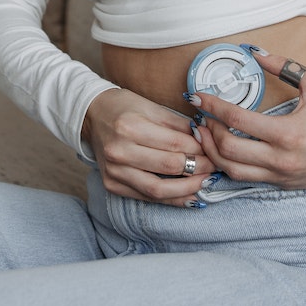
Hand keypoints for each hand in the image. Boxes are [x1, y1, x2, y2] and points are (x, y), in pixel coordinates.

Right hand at [82, 88, 216, 206]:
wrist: (90, 115)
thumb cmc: (122, 107)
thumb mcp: (150, 106)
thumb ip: (178, 124)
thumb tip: (205, 138)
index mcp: (129, 126)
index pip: (174, 144)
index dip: (199, 149)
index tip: (214, 151)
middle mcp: (119, 151)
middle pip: (168, 166)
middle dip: (198, 168)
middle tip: (215, 167)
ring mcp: (114, 171)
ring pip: (158, 189)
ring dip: (187, 189)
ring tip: (205, 184)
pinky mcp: (112, 184)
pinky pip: (146, 197)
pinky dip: (170, 199)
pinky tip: (188, 196)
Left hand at [190, 49, 305, 191]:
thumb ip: (283, 67)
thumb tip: (255, 52)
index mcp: (288, 134)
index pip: (237, 120)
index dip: (212, 106)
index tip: (197, 97)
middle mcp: (281, 159)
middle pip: (227, 150)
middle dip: (206, 130)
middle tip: (199, 114)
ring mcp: (280, 175)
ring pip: (232, 170)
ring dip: (212, 151)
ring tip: (203, 133)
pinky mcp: (282, 184)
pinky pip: (246, 178)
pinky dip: (228, 165)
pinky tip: (221, 149)